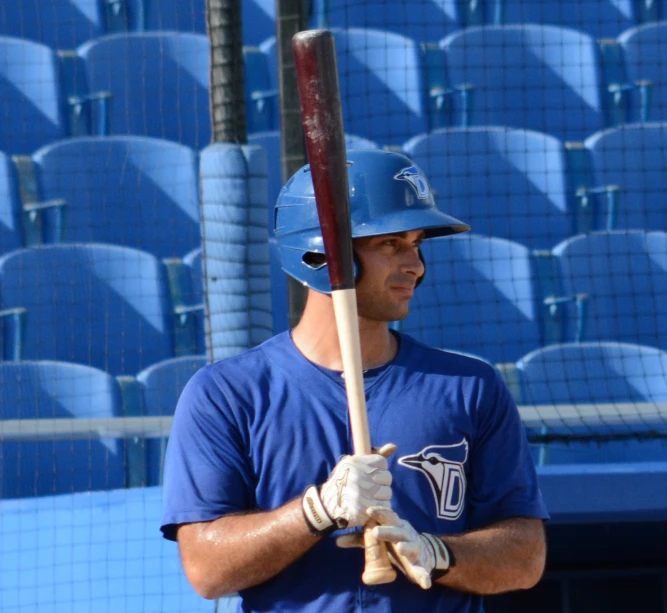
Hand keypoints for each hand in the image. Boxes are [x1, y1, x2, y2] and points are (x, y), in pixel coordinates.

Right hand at [301, 450, 392, 535]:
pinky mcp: (364, 509)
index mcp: (355, 463)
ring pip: (388, 493)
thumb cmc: (345, 481)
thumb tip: (393, 446)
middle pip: (387, 478)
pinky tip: (371, 506)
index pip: (382, 463)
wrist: (328, 505)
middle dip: (382, 483)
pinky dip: (380, 507)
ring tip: (370, 497)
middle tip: (371, 488)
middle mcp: (358, 477)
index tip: (371, 475)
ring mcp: (361, 494)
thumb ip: (376, 455)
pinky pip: (385, 506)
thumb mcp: (355, 464)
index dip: (379, 469)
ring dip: (381, 497)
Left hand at [336, 507, 452, 588]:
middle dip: (387, 531)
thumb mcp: (378, 539)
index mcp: (395, 526)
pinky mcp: (421, 564)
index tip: (369, 511)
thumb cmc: (394, 541)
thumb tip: (337, 540)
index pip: (388, 516)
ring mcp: (414, 548)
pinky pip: (422, 570)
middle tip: (376, 532)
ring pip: (411, 547)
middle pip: (397, 531)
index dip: (379, 513)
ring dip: (406, 547)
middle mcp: (406, 534)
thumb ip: (360, 539)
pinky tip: (424, 583)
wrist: (422, 551)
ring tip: (400, 548)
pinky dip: (424, 576)